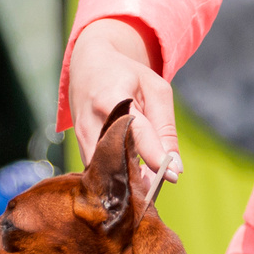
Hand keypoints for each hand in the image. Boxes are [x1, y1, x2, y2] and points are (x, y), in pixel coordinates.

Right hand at [67, 17, 182, 181]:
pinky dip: (117, 178)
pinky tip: (133, 180)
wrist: (90, 66)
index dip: (154, 156)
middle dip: (138, 178)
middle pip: (115, 158)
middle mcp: (90, 119)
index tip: (172, 176)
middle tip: (159, 187)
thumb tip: (174, 167)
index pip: (136, 132)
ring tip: (147, 188)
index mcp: (111, 98)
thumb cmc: (128, 76)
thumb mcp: (156, 91)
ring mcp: (80, 135)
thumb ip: (165, 128)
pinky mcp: (79, 146)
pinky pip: (99, 170)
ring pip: (104, 170)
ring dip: (127, 182)